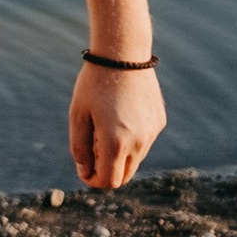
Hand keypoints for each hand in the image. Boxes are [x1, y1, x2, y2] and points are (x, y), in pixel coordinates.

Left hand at [70, 58, 163, 192]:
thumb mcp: (78, 115)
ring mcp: (152, 133)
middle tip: (92, 149)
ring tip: (104, 128)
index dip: (94, 180)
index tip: (84, 170)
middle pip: (124, 175)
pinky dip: (132, 139)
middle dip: (107, 171)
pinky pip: (144, 141)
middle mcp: (138, 143)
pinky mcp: (159, 122)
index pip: (109, 181)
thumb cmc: (94, 84)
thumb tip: (85, 172)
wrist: (123, 55)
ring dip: (119, 155)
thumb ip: (80, 147)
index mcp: (116, 143)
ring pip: (135, 159)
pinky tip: (120, 115)